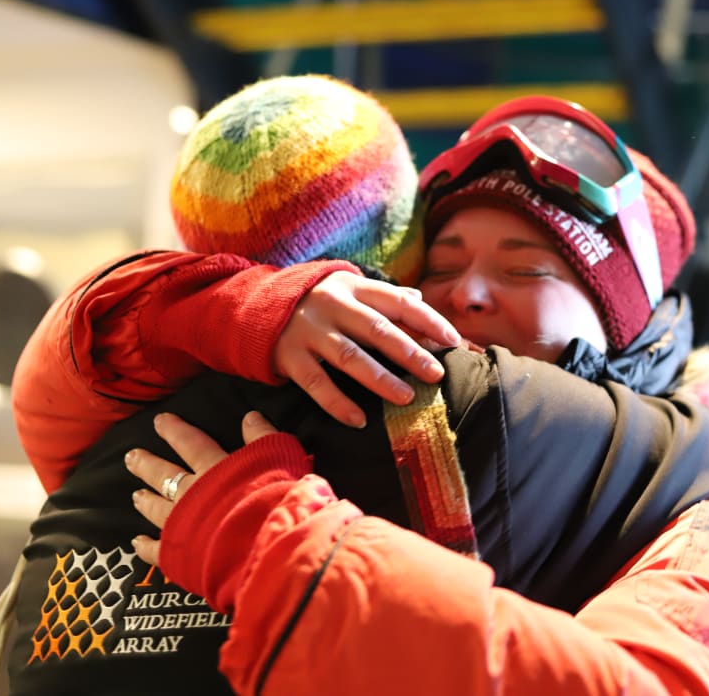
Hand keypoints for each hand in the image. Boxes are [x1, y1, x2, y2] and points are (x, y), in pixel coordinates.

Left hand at [125, 411, 278, 564]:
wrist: (265, 542)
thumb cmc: (276, 499)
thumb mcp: (277, 458)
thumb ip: (263, 437)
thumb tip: (250, 416)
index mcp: (215, 469)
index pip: (191, 443)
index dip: (175, 431)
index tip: (160, 421)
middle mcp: (193, 494)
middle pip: (165, 475)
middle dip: (147, 464)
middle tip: (131, 457)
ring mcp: (182, 524)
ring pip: (157, 509)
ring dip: (146, 501)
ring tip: (136, 496)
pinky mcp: (180, 554)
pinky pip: (157, 550)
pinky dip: (146, 547)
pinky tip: (138, 543)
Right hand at [274, 271, 460, 427]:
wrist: (255, 305)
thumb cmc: (316, 300)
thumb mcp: (347, 289)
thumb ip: (382, 297)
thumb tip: (421, 300)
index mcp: (353, 287)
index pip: (399, 302)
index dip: (428, 320)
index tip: (453, 341)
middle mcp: (333, 306)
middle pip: (378, 330)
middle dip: (410, 352)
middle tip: (436, 374)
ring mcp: (309, 331)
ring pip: (350, 357)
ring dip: (380, 379)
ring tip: (406, 397)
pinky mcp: (289, 356)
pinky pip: (316, 383)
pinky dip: (338, 403)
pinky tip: (359, 420)